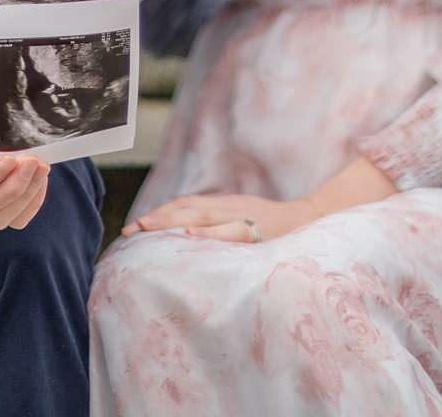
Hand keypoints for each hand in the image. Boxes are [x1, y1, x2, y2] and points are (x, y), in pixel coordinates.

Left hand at [123, 192, 315, 243]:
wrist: (311, 220)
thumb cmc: (274, 226)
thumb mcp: (242, 219)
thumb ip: (219, 224)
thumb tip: (189, 236)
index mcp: (223, 204)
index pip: (183, 205)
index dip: (158, 214)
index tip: (133, 227)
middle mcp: (228, 207)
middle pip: (185, 209)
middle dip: (156, 218)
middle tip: (129, 229)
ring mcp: (241, 216)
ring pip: (201, 216)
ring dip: (172, 221)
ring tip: (147, 227)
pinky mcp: (257, 229)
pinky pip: (230, 230)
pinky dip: (210, 232)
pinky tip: (190, 235)